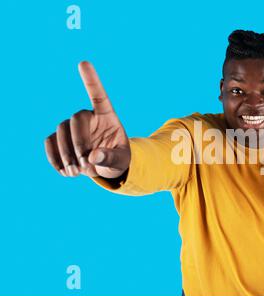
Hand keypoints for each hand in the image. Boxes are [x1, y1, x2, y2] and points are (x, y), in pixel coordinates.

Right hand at [44, 61, 130, 178]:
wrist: (104, 166)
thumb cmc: (117, 159)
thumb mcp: (121, 161)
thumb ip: (110, 158)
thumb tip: (93, 156)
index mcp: (108, 116)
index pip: (99, 95)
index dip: (91, 80)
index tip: (83, 62)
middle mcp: (89, 117)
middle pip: (76, 118)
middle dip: (79, 142)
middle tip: (85, 164)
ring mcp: (72, 127)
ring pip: (60, 130)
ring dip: (66, 153)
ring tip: (77, 172)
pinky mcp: (59, 139)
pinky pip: (50, 142)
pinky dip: (54, 158)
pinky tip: (65, 172)